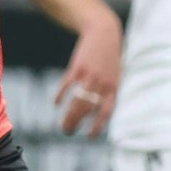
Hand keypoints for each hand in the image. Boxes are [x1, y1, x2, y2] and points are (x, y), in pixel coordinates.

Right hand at [53, 15, 120, 136]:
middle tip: (68, 132)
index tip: (89, 136)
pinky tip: (56, 103)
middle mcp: (103, 83)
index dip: (98, 125)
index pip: (107, 111)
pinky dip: (61, 96)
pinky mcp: (78, 67)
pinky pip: (67, 85)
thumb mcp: (115, 74)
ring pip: (77, 101)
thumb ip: (108, 91)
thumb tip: (97, 112)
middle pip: (88, 109)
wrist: (105, 33)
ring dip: (69, 116)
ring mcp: (90, 75)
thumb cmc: (109, 57)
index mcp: (114, 86)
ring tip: (62, 125)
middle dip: (77, 123)